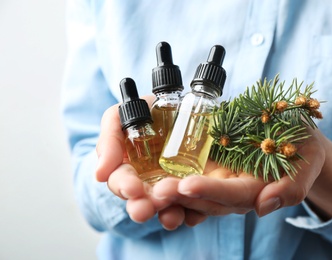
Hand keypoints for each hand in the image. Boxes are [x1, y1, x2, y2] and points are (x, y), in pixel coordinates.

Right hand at [96, 98, 205, 229]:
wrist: (181, 106)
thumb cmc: (147, 111)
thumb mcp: (120, 117)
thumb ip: (108, 139)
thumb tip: (100, 175)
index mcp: (128, 170)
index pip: (121, 183)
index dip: (124, 186)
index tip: (131, 188)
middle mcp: (149, 184)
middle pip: (142, 202)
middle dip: (142, 207)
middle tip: (145, 209)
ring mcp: (173, 190)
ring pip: (168, 210)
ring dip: (168, 214)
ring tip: (171, 216)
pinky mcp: (196, 192)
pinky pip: (196, 209)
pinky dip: (194, 213)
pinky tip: (195, 214)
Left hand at [154, 127, 331, 223]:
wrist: (295, 135)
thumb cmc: (303, 146)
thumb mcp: (307, 161)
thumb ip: (291, 186)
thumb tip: (264, 206)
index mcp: (256, 190)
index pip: (232, 196)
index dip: (210, 192)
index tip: (187, 185)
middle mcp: (233, 189)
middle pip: (206, 199)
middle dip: (181, 196)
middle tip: (156, 190)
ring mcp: (220, 179)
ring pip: (192, 191)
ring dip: (170, 192)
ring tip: (147, 187)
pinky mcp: (210, 166)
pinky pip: (189, 175)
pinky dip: (172, 178)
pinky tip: (152, 176)